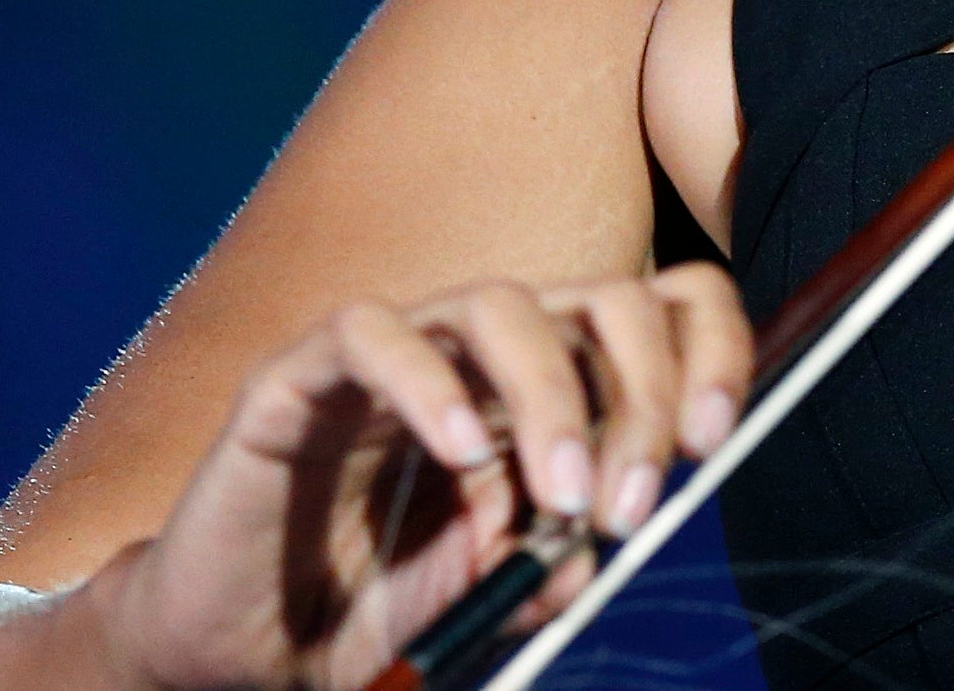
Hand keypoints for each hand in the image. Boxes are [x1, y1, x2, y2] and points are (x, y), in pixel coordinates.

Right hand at [98, 265, 751, 690]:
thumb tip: (605, 541)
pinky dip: (428, 383)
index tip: (712, 438)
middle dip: (641, 390)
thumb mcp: (493, 592)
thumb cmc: (375, 609)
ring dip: (551, 396)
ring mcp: (396, 354)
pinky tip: (459, 452)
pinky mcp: (300, 376)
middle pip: (602, 300)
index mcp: (550, 390)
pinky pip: (371, 334)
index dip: (705, 350)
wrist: (241, 653)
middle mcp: (485, 355)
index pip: (658, 312)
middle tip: (633, 500)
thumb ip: (556, 559)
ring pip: (500, 303)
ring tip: (561, 496)